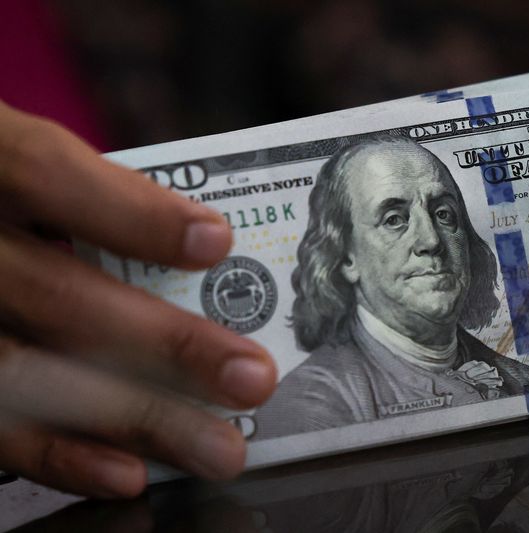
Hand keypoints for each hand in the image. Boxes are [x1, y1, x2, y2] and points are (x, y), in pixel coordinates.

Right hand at [0, 102, 275, 497]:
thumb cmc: (2, 197)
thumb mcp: (25, 170)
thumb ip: (95, 200)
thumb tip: (212, 254)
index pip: (48, 175)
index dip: (134, 213)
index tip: (218, 245)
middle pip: (57, 296)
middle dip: (168, 344)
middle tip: (253, 378)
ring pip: (27, 376)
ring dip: (137, 417)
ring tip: (218, 447)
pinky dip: (61, 456)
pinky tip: (129, 472)